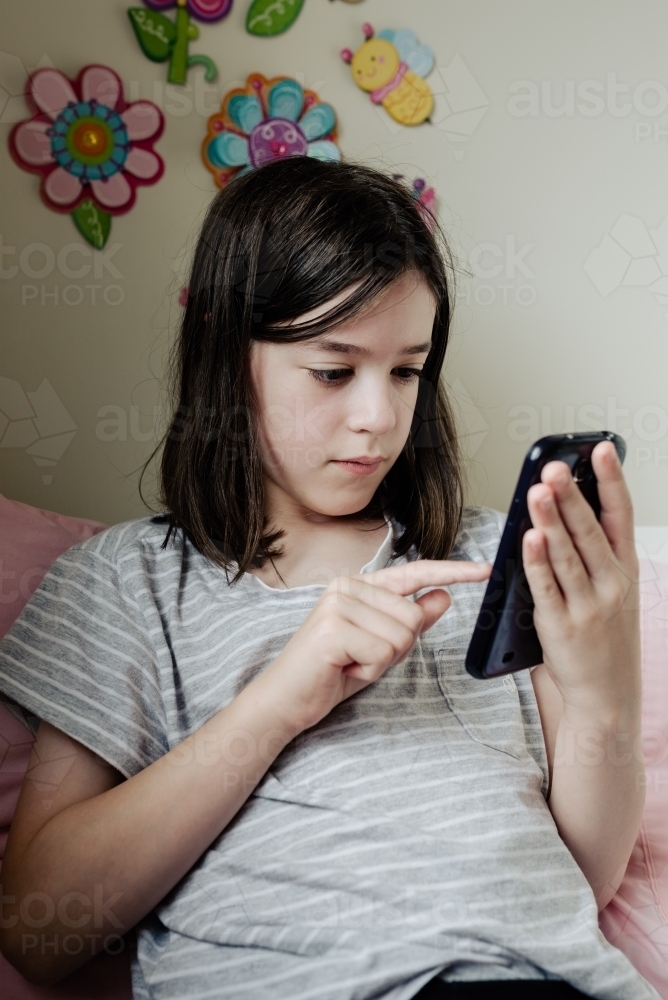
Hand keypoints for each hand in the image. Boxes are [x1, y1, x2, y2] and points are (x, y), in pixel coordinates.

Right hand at [256, 559, 490, 734]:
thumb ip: (410, 619)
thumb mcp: (379, 645)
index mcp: (358, 584)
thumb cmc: (330, 672)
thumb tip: (443, 596)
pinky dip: (369, 672)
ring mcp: (338, 604)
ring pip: (403, 636)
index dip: (452, 572)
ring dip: (382, 663)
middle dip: (397, 648)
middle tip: (361, 658)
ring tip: (351, 663)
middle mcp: (347, 586)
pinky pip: (383, 654)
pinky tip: (343, 669)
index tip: (485, 570)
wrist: (284, 700)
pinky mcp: (333, 628)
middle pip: (414, 616)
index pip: (414, 573)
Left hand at [523, 441, 639, 717]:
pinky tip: (527, 539)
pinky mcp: (561, 625)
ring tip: (537, 492)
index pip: (620, 515)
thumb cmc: (604, 636)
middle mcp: (611, 583)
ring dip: (550, 521)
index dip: (611, 480)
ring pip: (566, 555)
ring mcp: (588, 605)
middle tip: (555, 467)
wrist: (606, 694)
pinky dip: (536, 562)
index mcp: (625, 568)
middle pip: (589, 530)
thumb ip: (593, 552)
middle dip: (571, 496)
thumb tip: (563, 507)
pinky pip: (545, 587)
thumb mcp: (613, 589)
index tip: (602, 449)